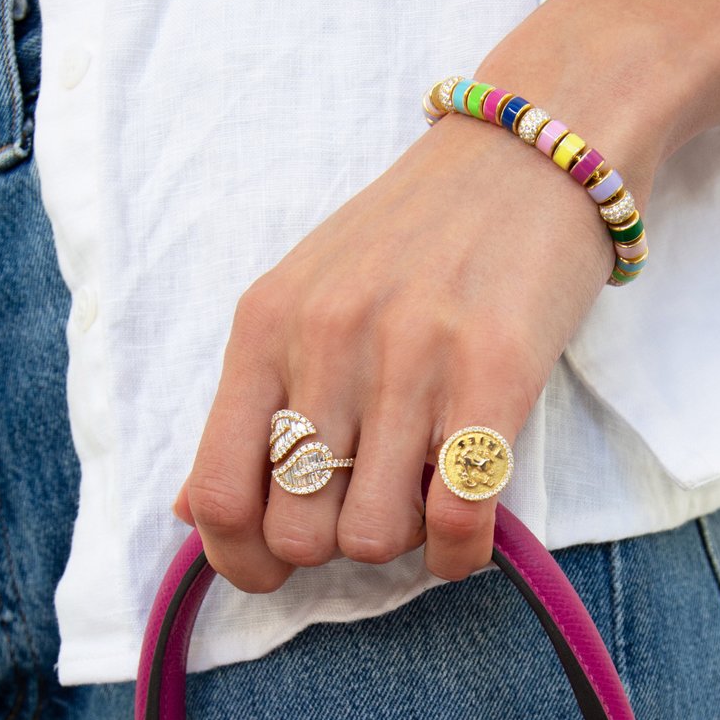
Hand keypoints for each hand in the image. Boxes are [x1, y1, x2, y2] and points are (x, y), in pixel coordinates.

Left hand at [173, 105, 651, 591]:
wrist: (530, 151)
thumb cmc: (416, 237)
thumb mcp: (305, 298)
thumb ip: (250, 403)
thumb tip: (189, 516)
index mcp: (265, 326)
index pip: (217, 492)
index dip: (237, 559)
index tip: (271, 568)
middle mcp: (326, 342)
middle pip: (299, 531)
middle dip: (333, 546)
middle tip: (368, 507)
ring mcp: (411, 358)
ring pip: (376, 536)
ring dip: (403, 543)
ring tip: (422, 498)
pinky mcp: (495, 374)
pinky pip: (460, 519)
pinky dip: (461, 553)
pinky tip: (467, 530)